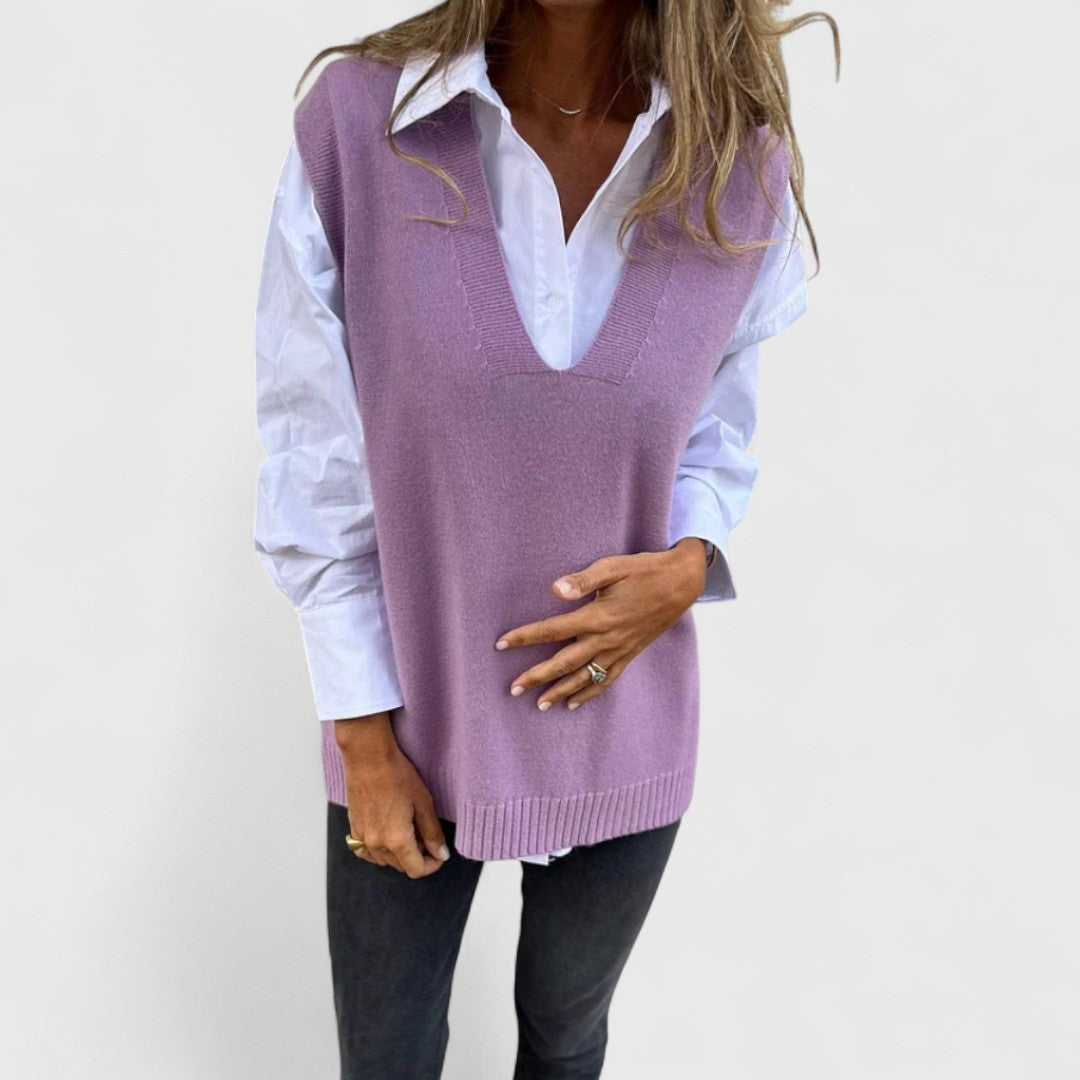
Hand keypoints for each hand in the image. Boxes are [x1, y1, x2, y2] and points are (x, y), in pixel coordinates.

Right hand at [334, 714, 451, 877]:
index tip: (438, 852)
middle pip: (401, 866)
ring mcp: (362, 837)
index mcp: (396, 840)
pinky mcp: (354, 827)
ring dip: (399, 853)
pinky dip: (379, 850)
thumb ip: (432, 832)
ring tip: (408, 829)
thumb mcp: (423, 803)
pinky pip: (366, 851)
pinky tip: (387, 834)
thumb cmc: (396, 774)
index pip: (416, 869)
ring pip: (384, 860)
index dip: (431, 864)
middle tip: (425, 834)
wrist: (368, 757)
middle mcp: (377, 844)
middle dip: (417, 856)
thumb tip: (441, 853)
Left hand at [494, 538, 706, 709]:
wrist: (681, 584)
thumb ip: (582, 580)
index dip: (524, 637)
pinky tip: (574, 704)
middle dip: (537, 676)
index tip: (501, 644)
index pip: (552, 630)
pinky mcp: (630, 655)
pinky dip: (590, 694)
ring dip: (560, 692)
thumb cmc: (643, 570)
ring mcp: (619, 650)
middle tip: (513, 689)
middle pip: (564, 662)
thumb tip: (554, 590)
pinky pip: (607, 680)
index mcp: (597, 616)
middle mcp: (606, 638)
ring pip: (585, 678)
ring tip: (539, 705)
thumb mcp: (612, 567)